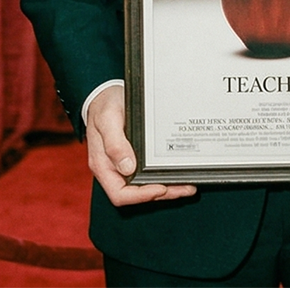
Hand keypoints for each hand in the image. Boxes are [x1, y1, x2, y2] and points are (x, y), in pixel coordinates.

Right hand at [85, 84, 197, 206]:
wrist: (105, 94)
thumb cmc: (104, 105)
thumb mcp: (108, 119)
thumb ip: (115, 143)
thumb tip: (127, 167)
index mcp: (103, 165)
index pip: (120, 193)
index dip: (141, 196)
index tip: (160, 188)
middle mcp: (113, 169)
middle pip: (136, 193)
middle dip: (162, 193)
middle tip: (183, 188)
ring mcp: (123, 165)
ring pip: (144, 186)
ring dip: (166, 188)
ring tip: (186, 185)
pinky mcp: (133, 158)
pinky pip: (147, 173)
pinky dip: (162, 176)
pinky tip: (176, 173)